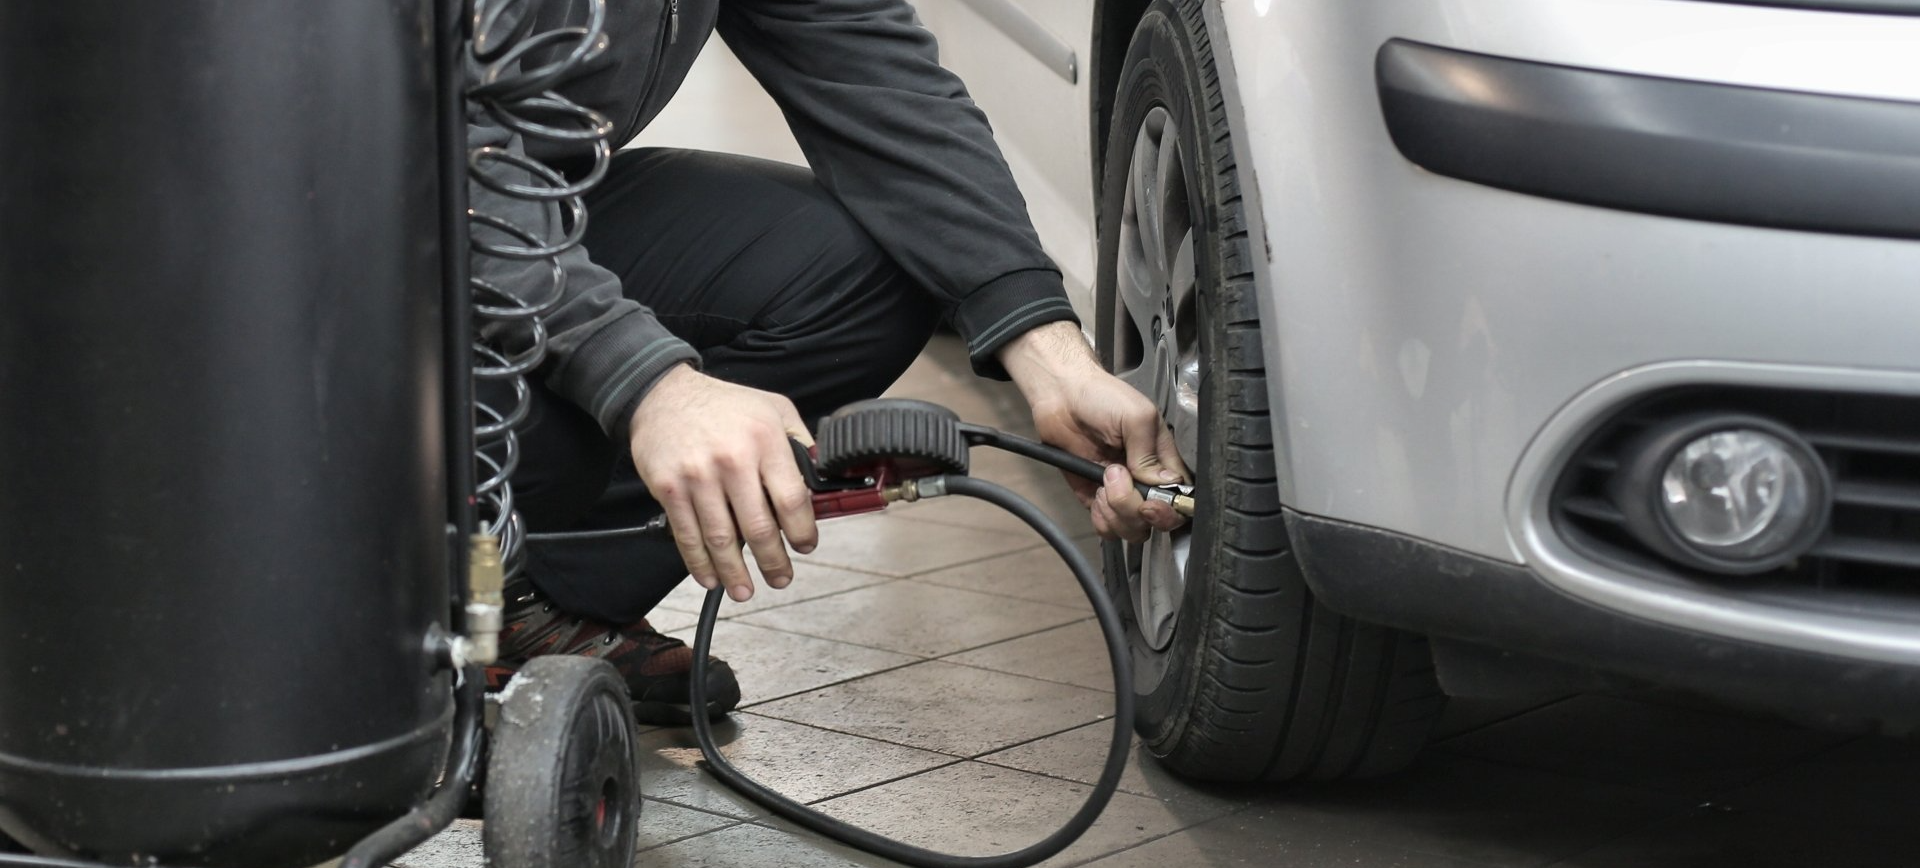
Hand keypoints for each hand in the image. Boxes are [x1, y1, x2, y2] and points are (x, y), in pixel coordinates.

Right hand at [627, 364, 817, 601]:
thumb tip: (820, 478)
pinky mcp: (669, 488)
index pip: (791, 499)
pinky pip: (687, 535)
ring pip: (722, 538)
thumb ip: (799, 441)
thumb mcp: (773, 407)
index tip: (805, 546)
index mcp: (765, 440)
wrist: (662, 394)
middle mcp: (732, 459)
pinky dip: (699, 563)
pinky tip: (710, 577)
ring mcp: (698, 476)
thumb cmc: (723, 404)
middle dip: (773, 562)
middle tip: (781, 579)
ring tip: (745, 590)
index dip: (802, 531)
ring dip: (735, 572)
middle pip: (759, 527)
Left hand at [1000, 321, 1189, 542]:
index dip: (1168, 509)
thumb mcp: (1136, 416)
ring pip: (1132, 529)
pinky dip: (1101, 518)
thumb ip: (1149, 453)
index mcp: (1163, 460)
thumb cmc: (1101, 396)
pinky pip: (1106, 527)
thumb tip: (1162, 483)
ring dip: (1116, 511)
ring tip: (1104, 478)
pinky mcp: (1095, 498)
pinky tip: (1095, 493)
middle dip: (1135, 509)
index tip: (1151, 502)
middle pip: (1155, 521)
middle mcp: (1144, 481)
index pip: (1180, 499)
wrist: (1061, 396)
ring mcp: (1121, 492)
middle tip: (1117, 477)